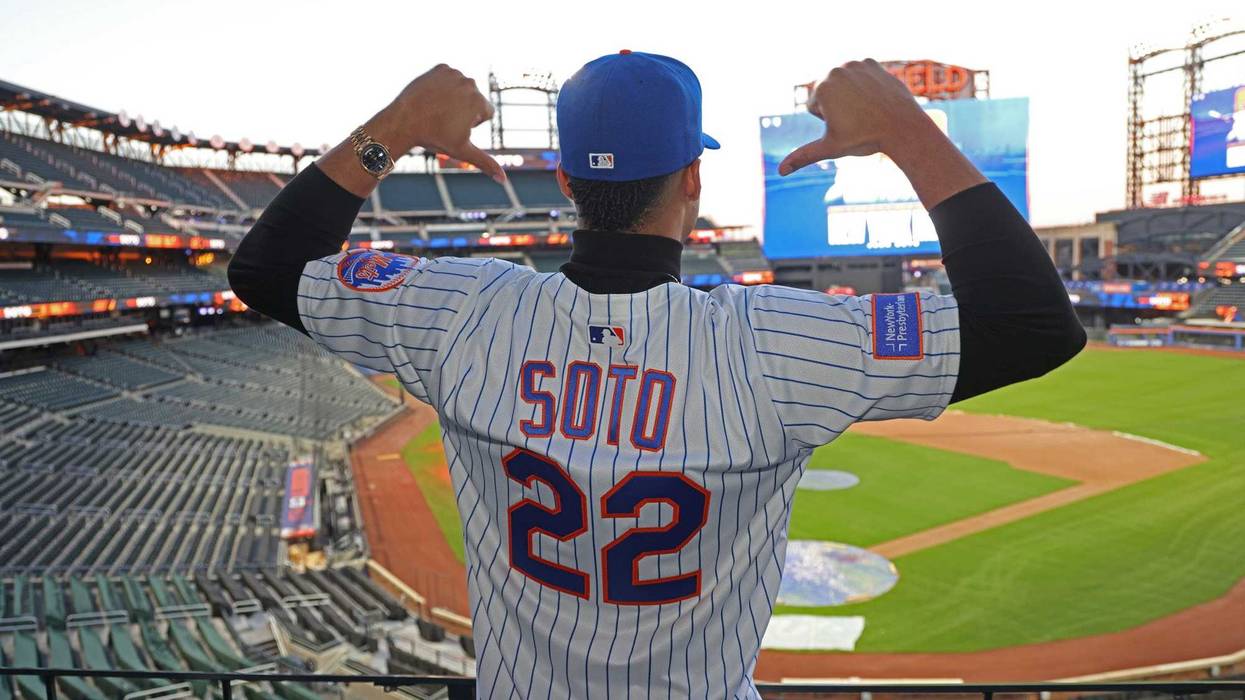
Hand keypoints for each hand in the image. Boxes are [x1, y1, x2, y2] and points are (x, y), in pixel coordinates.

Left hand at [368, 64, 504, 182]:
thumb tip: (503, 181)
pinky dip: (443, 86)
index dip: (472, 124)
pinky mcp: (441, 68)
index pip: (486, 113)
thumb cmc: (434, 137)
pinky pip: (449, 78)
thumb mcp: (462, 151)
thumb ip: (486, 163)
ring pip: (462, 89)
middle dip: (464, 110)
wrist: (403, 121)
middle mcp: (470, 83)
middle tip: (444, 119)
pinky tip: (432, 97)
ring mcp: (455, 73)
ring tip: (437, 109)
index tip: (454, 127)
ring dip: (454, 98)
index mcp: (479, 102)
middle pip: (475, 100)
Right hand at [778, 59, 930, 175]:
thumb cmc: (865, 139)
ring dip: (849, 95)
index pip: (814, 107)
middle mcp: (836, 71)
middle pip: (827, 93)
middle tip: (858, 118)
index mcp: (821, 88)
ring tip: (867, 109)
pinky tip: (875, 98)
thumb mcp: (831, 148)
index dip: (828, 121)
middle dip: (837, 106)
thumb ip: (803, 156)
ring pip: (842, 84)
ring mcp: (855, 64)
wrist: (902, 127)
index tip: (847, 125)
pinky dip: (864, 86)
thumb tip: (780, 171)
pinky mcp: (872, 63)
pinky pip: (859, 77)